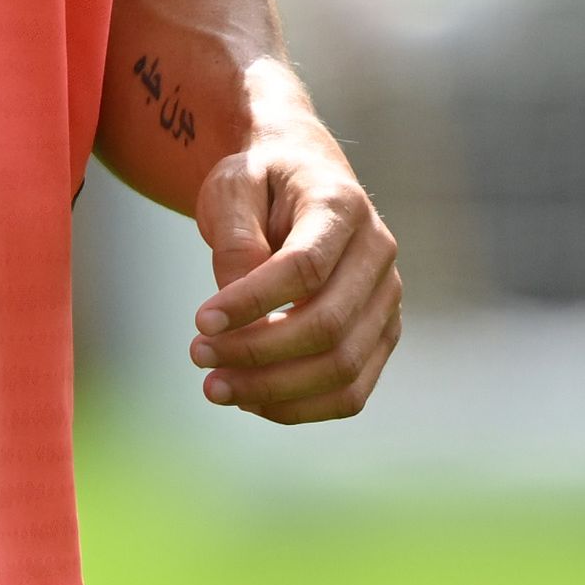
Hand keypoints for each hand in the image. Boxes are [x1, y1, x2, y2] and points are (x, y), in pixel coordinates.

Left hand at [189, 117, 401, 424]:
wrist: (301, 177)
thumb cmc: (261, 181)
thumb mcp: (233, 186)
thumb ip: (235, 241)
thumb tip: (237, 312)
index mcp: (343, 205)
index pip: (306, 268)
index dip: (252, 302)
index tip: (200, 321)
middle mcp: (378, 253)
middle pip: (328, 325)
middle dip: (257, 352)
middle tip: (197, 356)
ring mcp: (387, 298)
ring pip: (343, 368)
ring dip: (275, 390)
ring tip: (215, 387)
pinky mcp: (381, 334)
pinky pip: (350, 392)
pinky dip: (299, 407)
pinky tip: (249, 398)